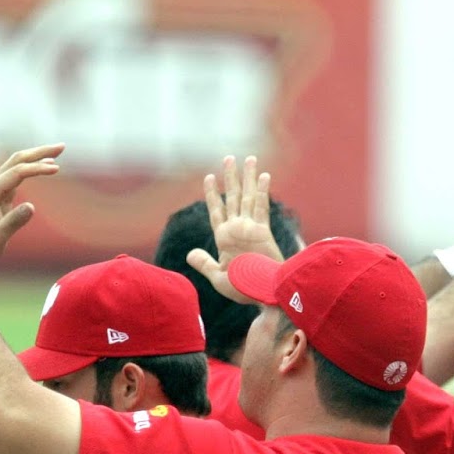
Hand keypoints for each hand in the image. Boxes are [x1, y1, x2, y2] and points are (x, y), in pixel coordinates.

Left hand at [0, 144, 62, 261]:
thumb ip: (13, 222)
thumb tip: (32, 206)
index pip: (18, 172)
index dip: (38, 168)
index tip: (57, 169)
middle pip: (18, 159)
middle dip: (40, 152)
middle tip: (62, 147)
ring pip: (18, 163)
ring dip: (38, 156)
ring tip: (58, 152)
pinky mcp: (0, 191)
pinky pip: (18, 173)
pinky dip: (33, 167)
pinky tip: (45, 166)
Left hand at [187, 154, 280, 302]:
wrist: (262, 295)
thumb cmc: (242, 290)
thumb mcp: (218, 278)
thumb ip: (205, 264)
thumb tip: (190, 254)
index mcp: (224, 238)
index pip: (217, 210)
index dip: (213, 193)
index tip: (209, 177)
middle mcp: (237, 229)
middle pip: (233, 197)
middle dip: (231, 178)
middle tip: (229, 158)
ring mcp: (250, 228)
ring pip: (248, 197)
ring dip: (247, 177)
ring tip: (248, 158)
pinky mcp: (263, 231)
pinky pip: (262, 207)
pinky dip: (262, 191)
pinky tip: (263, 175)